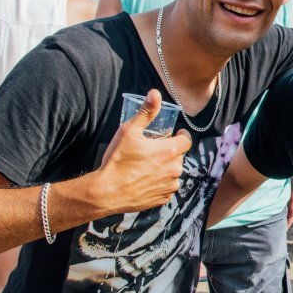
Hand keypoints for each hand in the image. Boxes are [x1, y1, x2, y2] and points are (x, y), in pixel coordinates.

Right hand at [97, 90, 191, 213]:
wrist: (106, 192)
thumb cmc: (117, 160)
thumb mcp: (129, 131)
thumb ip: (146, 112)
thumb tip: (155, 93)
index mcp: (170, 152)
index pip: (186, 140)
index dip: (181, 135)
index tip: (175, 134)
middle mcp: (175, 170)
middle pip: (179, 156)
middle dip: (169, 152)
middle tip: (153, 149)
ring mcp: (170, 186)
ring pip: (173, 173)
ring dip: (165, 168)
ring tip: (147, 165)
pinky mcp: (163, 199)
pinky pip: (166, 187)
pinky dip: (160, 183)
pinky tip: (145, 179)